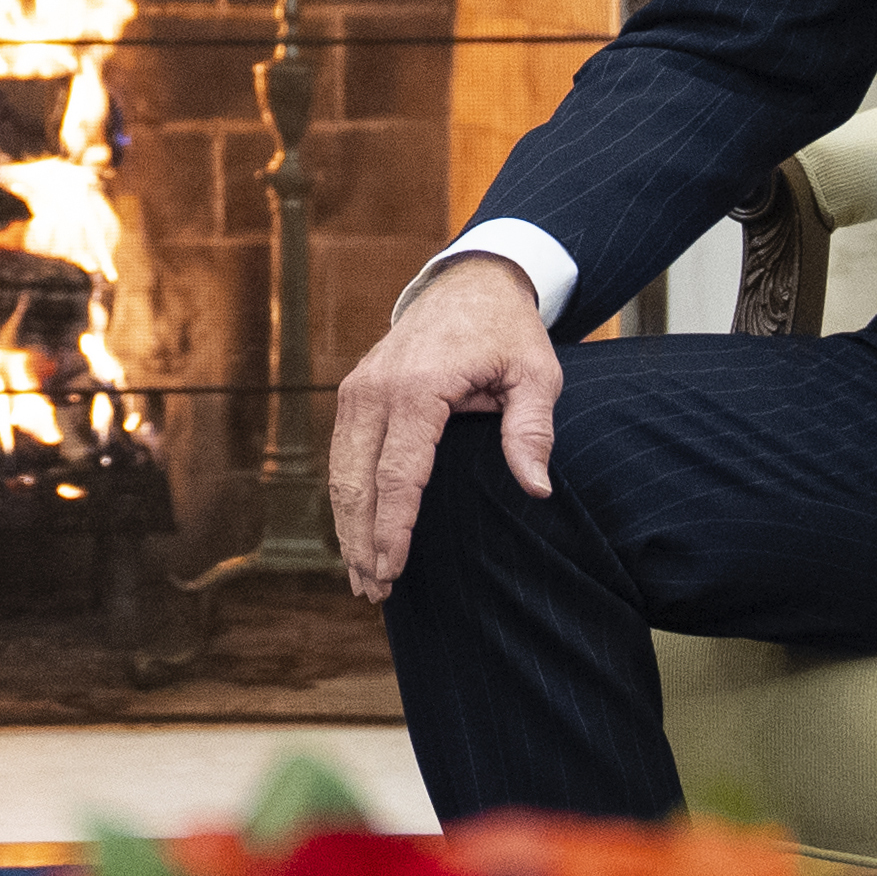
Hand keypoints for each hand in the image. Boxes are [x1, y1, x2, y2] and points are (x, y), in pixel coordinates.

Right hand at [325, 252, 557, 605]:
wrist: (470, 283)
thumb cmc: (508, 332)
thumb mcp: (536, 374)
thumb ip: (532, 430)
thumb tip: (536, 488)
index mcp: (419, 385)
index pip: (399, 473)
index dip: (393, 528)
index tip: (393, 571)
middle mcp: (376, 388)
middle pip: (356, 481)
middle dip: (362, 541)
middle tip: (374, 592)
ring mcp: (357, 389)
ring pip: (340, 472)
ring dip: (347, 528)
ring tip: (362, 578)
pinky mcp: (353, 394)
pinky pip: (341, 456)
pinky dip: (346, 500)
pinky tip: (356, 536)